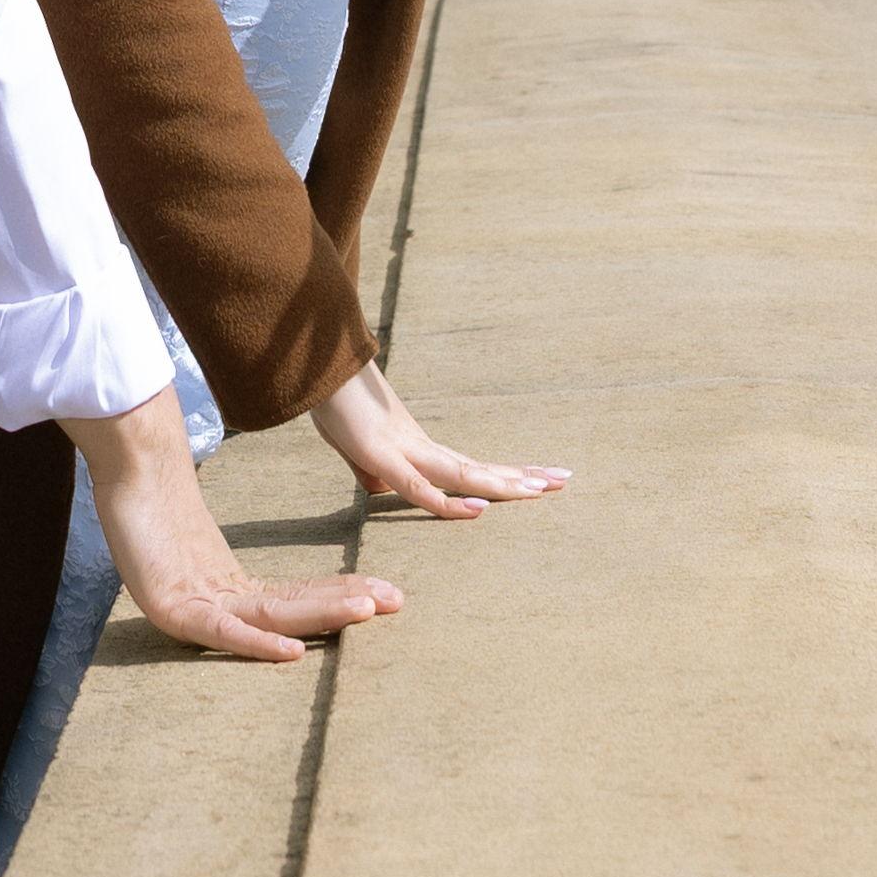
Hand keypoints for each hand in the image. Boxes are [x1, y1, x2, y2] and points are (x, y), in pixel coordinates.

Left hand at [63, 386, 401, 661]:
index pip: (296, 596)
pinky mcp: (170, 607)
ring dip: (318, 619)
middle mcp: (219, 603)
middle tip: (396, 603)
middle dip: (344, 608)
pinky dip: (258, 642)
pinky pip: (221, 629)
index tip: (386, 592)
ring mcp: (197, 606)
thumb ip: (230, 542)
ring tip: (365, 611)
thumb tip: (259, 542)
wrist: (126, 469)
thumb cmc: (156, 497)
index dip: (341, 594)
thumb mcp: (198, 527)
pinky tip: (293, 652)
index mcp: (229, 588)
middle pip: (291, 610)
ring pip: (268, 617)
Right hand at [310, 360, 570, 520]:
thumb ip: (370, 469)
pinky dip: (445, 501)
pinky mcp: (377, 453)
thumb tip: (379, 489)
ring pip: (460, 473)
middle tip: (564, 481)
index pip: (470, 466)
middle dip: (521, 476)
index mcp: (416, 448)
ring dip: (500, 484)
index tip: (542, 479)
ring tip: (539, 491)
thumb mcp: (353, 448)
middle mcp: (418, 447)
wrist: (312, 366)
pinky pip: (416, 485)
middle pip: (478, 468)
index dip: (505, 475)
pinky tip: (475, 510)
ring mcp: (401, 449)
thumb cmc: (332, 404)